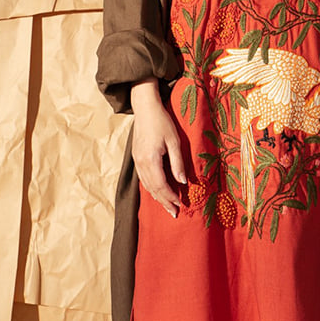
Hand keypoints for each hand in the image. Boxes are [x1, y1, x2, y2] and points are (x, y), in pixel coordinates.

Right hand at [131, 81, 185, 218]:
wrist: (144, 107)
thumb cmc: (162, 121)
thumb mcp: (174, 141)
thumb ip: (178, 163)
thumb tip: (183, 182)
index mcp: (150, 159)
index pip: (161, 185)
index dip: (170, 197)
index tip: (180, 205)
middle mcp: (141, 163)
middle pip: (152, 188)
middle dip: (164, 201)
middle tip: (174, 213)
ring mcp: (136, 160)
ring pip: (146, 184)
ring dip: (156, 196)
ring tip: (167, 206)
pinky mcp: (136, 157)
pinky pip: (143, 178)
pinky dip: (150, 187)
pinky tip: (157, 191)